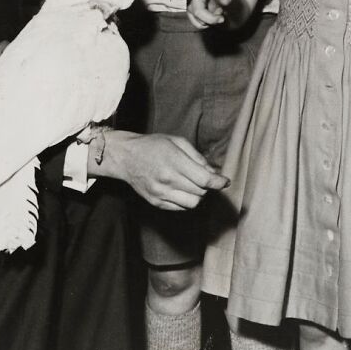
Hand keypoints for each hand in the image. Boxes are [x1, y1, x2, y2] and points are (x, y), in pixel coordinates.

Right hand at [96, 130, 228, 209]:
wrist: (125, 157)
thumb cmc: (152, 145)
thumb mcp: (176, 141)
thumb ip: (196, 156)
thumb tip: (212, 172)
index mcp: (174, 162)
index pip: (204, 179)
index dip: (219, 182)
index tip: (224, 182)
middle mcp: (167, 179)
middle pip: (200, 192)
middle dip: (206, 186)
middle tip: (202, 177)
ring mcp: (160, 193)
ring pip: (192, 203)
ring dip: (198, 195)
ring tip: (192, 185)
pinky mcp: (156, 202)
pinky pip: (180, 208)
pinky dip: (186, 201)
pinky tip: (181, 190)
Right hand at [178, 0, 234, 28]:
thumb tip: (224, 2)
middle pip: (198, 11)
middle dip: (211, 18)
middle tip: (222, 19)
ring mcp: (191, 8)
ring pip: (199, 21)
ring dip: (212, 21)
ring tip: (218, 12)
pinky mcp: (192, 17)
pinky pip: (200, 25)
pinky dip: (209, 24)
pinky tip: (212, 17)